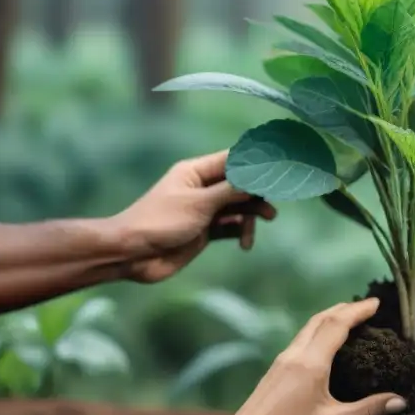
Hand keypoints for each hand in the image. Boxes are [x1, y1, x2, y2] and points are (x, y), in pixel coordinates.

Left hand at [111, 150, 276, 282]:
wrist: (133, 254)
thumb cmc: (160, 222)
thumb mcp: (199, 204)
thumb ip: (231, 190)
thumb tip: (259, 175)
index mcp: (196, 172)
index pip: (233, 160)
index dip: (257, 162)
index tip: (280, 167)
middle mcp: (202, 188)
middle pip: (240, 184)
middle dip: (257, 191)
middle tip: (273, 200)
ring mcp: (204, 210)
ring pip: (238, 206)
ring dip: (252, 213)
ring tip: (266, 220)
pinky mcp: (205, 231)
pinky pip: (231, 226)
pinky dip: (241, 231)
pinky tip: (244, 243)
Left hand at [219, 299, 407, 414]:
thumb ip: (367, 411)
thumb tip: (401, 401)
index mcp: (310, 362)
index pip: (337, 325)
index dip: (358, 311)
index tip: (376, 303)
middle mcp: (295, 354)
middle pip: (320, 319)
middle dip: (344, 309)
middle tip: (366, 308)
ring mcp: (281, 361)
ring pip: (308, 328)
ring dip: (329, 318)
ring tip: (348, 320)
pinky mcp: (275, 371)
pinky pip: (301, 339)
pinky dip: (318, 331)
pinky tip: (323, 345)